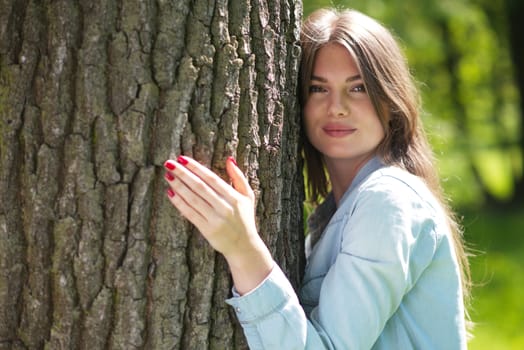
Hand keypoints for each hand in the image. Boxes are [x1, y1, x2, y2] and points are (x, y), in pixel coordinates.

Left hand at [164, 156, 272, 293]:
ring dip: (179, 186)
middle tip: (169, 163)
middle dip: (183, 174)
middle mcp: (225, 207)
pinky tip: (170, 193)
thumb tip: (229, 159)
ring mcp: (215, 219)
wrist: (244, 247)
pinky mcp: (207, 230)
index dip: (196, 168)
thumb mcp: (248, 196)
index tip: (183, 159)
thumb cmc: (245, 218)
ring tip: (168, 175)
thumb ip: (239, 177)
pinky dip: (179, 203)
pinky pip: (190, 213)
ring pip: (193, 199)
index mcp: (235, 197)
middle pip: (200, 187)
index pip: (212, 178)